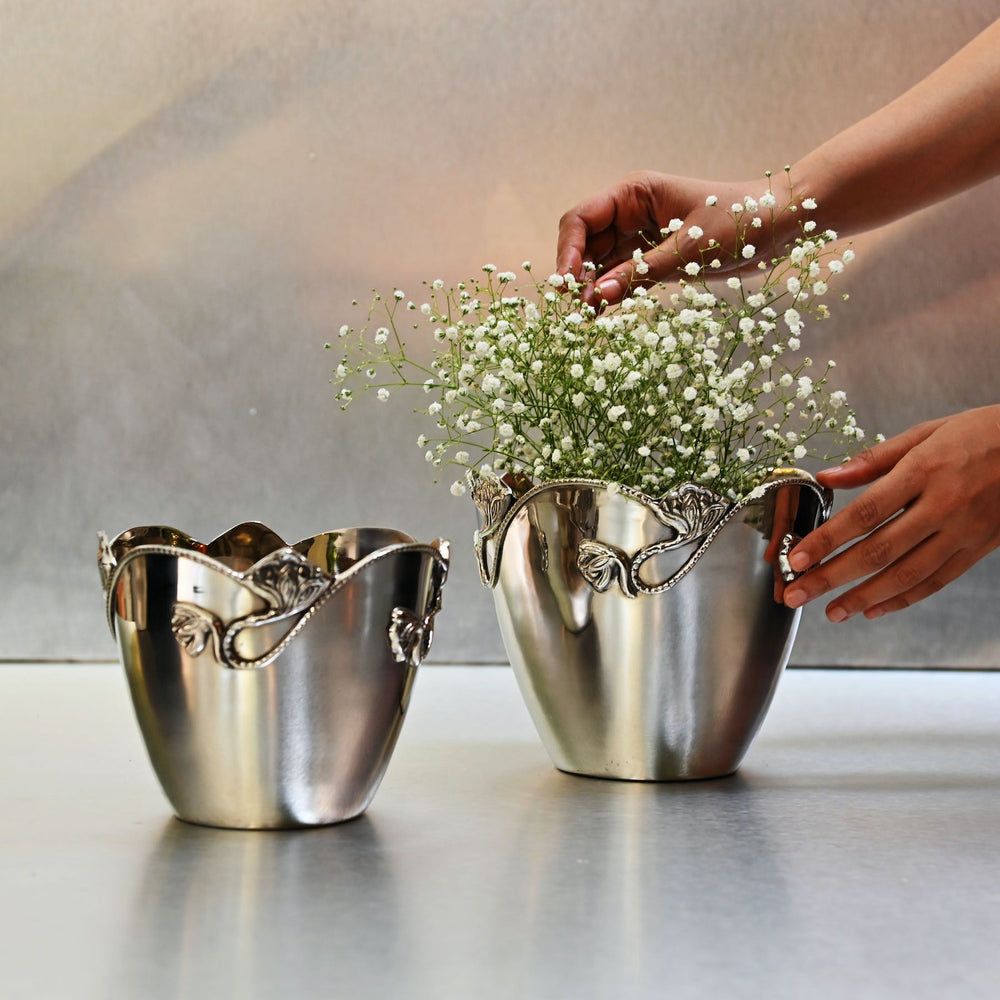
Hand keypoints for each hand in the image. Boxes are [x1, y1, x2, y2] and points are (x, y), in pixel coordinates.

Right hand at [555, 171, 793, 305]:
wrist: (782, 224)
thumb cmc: (742, 222)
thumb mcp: (690, 249)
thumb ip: (642, 272)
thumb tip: (597, 296)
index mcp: (634, 192)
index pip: (581, 219)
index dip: (569, 251)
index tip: (567, 284)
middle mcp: (630, 211)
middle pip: (584, 243)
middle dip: (576, 275)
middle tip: (575, 311)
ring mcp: (639, 235)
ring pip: (599, 263)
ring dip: (591, 289)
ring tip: (586, 320)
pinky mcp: (652, 256)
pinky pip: (621, 276)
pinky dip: (612, 294)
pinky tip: (602, 316)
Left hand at [782, 405, 999, 620]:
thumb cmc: (981, 433)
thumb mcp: (925, 432)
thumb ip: (873, 459)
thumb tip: (827, 476)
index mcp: (924, 471)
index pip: (865, 513)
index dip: (827, 539)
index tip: (797, 557)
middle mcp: (943, 506)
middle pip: (879, 550)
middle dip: (832, 576)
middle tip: (797, 594)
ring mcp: (963, 532)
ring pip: (906, 574)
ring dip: (863, 597)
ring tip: (831, 612)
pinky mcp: (979, 549)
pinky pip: (936, 581)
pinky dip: (903, 599)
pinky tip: (874, 608)